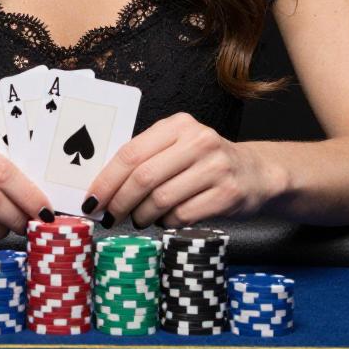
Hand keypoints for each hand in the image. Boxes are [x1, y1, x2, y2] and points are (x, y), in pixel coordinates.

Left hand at [83, 112, 278, 228]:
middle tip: (109, 216)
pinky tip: (164, 220)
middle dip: (120, 201)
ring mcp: (215, 168)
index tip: (91, 199)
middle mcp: (198, 141)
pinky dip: (166, 222)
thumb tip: (102, 185)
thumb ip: (146, 156)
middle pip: (144, 177)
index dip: (107, 179)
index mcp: (178, 125)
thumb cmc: (204, 161)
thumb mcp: (177, 145)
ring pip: (161, 199)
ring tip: (138, 218)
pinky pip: (183, 215)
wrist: (256, 173)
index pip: (131, 152)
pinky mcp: (227, 194)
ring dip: (142, 215)